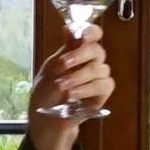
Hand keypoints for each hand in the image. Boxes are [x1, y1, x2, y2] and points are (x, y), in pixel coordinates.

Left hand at [24, 27, 113, 149]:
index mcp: (76, 52)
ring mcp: (98, 78)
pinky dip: (88, 89)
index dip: (90, 31)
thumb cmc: (45, 94)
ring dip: (78, 77)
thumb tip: (69, 28)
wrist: (46, 121)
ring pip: (100, 69)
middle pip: (96, 50)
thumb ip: (64, 51)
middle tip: (63, 64)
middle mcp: (90, 62)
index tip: (80, 36)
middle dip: (79, 55)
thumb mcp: (49, 71)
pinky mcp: (102, 94)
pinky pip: (104, 85)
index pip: (92, 34)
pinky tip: (74, 95)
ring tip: (62, 87)